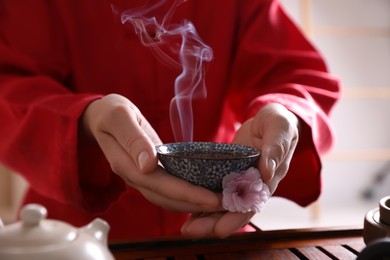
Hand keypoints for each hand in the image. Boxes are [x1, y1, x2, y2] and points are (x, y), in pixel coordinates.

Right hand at [82, 94, 219, 212]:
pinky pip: (168, 189)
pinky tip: (203, 193)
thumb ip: (133, 139)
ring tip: (219, 203)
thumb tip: (148, 165)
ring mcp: (141, 177)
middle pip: (166, 197)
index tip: (211, 198)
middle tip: (225, 204)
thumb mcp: (118, 117)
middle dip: (195, 203)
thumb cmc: (110, 113)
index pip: (159, 185)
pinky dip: (186, 195)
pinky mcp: (149, 173)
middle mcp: (134, 176)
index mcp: (125, 164)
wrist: (101, 118)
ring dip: (192, 203)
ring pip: (167, 198)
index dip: (185, 193)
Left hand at [181, 103, 299, 238]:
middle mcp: (254, 186)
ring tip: (186, 228)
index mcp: (268, 179)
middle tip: (191, 231)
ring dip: (206, 218)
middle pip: (234, 211)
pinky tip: (188, 211)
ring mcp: (240, 182)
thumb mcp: (279, 128)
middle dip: (213, 223)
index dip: (236, 218)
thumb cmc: (277, 123)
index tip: (220, 230)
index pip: (253, 204)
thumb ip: (275, 147)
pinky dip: (204, 203)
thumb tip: (267, 171)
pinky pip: (217, 192)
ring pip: (223, 205)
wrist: (269, 122)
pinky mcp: (230, 176)